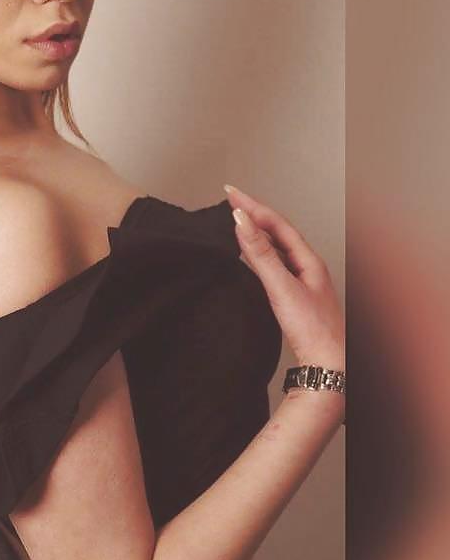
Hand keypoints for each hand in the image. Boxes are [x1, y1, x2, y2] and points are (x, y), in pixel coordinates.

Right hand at [223, 184, 344, 371]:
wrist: (328, 365)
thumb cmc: (314, 330)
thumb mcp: (282, 287)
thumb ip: (260, 254)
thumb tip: (242, 222)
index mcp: (308, 259)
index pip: (276, 222)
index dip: (252, 205)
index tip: (230, 194)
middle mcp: (307, 266)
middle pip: (277, 230)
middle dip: (253, 212)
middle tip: (230, 199)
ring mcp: (301, 281)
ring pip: (276, 246)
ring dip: (255, 230)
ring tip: (237, 219)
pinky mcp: (293, 295)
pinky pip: (273, 263)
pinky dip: (257, 252)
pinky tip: (249, 256)